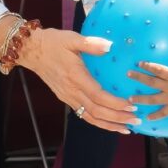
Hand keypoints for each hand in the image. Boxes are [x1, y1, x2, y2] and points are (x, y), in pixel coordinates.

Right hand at [17, 27, 139, 132]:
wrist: (31, 51)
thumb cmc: (52, 43)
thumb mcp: (71, 39)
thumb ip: (91, 44)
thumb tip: (109, 46)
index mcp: (75, 77)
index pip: (98, 96)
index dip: (115, 104)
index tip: (131, 106)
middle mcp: (71, 91)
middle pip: (96, 112)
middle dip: (117, 118)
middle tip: (136, 120)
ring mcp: (67, 97)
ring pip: (90, 117)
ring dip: (109, 125)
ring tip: (126, 128)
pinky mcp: (65, 98)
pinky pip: (83, 114)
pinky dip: (98, 121)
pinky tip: (109, 123)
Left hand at [128, 43, 167, 119]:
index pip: (158, 69)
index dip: (148, 65)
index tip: (139, 63)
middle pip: (151, 82)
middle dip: (139, 77)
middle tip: (128, 74)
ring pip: (153, 99)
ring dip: (141, 99)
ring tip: (130, 99)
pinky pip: (163, 113)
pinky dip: (155, 115)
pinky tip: (147, 117)